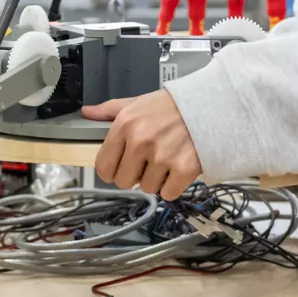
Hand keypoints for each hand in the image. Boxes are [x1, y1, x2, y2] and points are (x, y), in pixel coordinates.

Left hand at [85, 89, 201, 197]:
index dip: (111, 170)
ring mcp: (162, 157)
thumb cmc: (172, 106)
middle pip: (123, 181)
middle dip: (134, 175)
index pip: (103, 166)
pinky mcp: (184, 170)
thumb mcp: (137, 103)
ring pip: (147, 188)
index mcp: (125, 125)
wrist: (210, 106)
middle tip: (148, 161)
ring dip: (156, 179)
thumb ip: (110, 110)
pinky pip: (168, 193)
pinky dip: (173, 186)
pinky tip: (178, 168)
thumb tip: (87, 112)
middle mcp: (141, 142)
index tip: (120, 167)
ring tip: (167, 160)